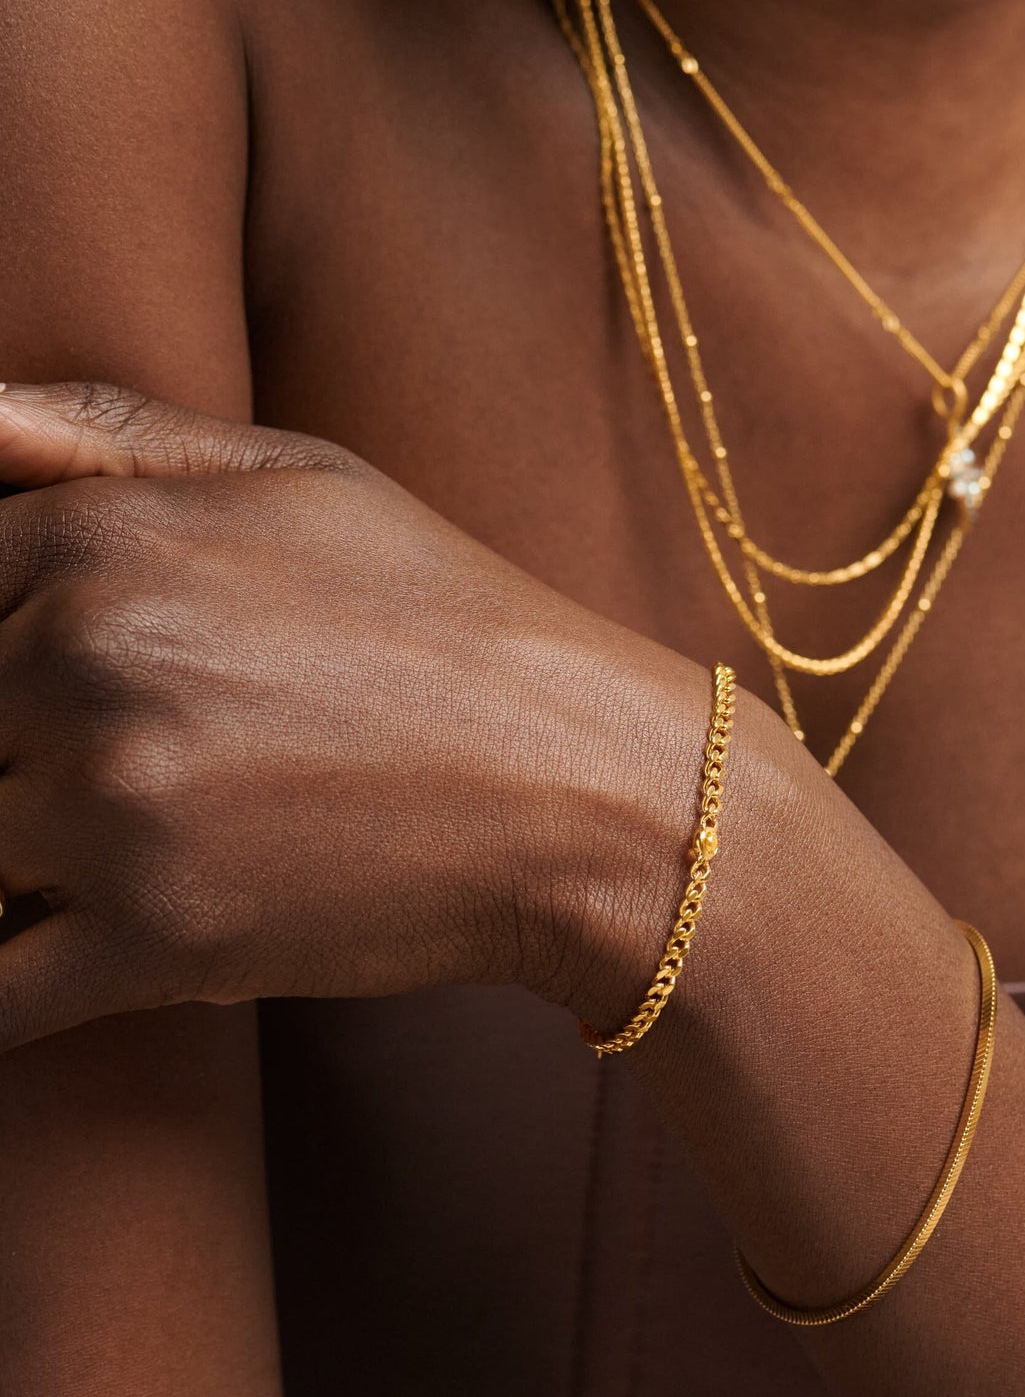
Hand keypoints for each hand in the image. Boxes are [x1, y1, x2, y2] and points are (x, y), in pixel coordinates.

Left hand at [0, 383, 705, 1050]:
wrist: (576, 779)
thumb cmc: (442, 614)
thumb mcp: (296, 474)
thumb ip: (104, 430)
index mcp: (105, 539)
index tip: (60, 693)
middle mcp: (84, 662)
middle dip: (13, 758)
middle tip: (147, 766)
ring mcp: (111, 809)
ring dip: (19, 867)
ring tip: (141, 841)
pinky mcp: (150, 943)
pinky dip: (9, 985)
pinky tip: (81, 944)